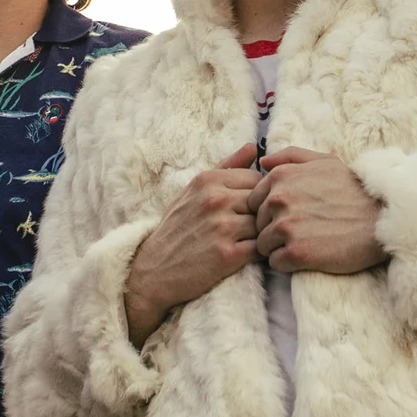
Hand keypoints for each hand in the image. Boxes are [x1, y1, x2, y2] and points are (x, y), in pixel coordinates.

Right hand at [123, 144, 260, 344]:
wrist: (153, 269)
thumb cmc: (176, 227)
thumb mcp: (193, 190)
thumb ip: (226, 167)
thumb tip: (254, 147)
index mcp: (208, 180)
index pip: (256, 178)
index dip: (256, 194)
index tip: (246, 208)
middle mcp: (216, 200)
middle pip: (262, 201)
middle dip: (260, 214)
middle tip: (248, 227)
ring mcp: (223, 227)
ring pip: (263, 224)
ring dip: (259, 234)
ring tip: (245, 241)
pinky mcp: (228, 255)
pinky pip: (260, 248)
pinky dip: (257, 252)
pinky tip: (244, 255)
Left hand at [251, 148, 389, 274]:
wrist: (382, 220)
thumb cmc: (354, 189)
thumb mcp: (325, 162)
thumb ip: (291, 157)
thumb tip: (262, 162)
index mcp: (281, 177)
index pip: (254, 202)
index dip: (270, 211)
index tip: (292, 216)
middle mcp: (279, 199)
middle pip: (257, 224)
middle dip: (273, 229)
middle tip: (302, 231)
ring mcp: (286, 226)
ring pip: (263, 245)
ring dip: (279, 247)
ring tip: (306, 243)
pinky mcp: (297, 252)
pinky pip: (275, 263)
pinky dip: (288, 263)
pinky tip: (308, 256)